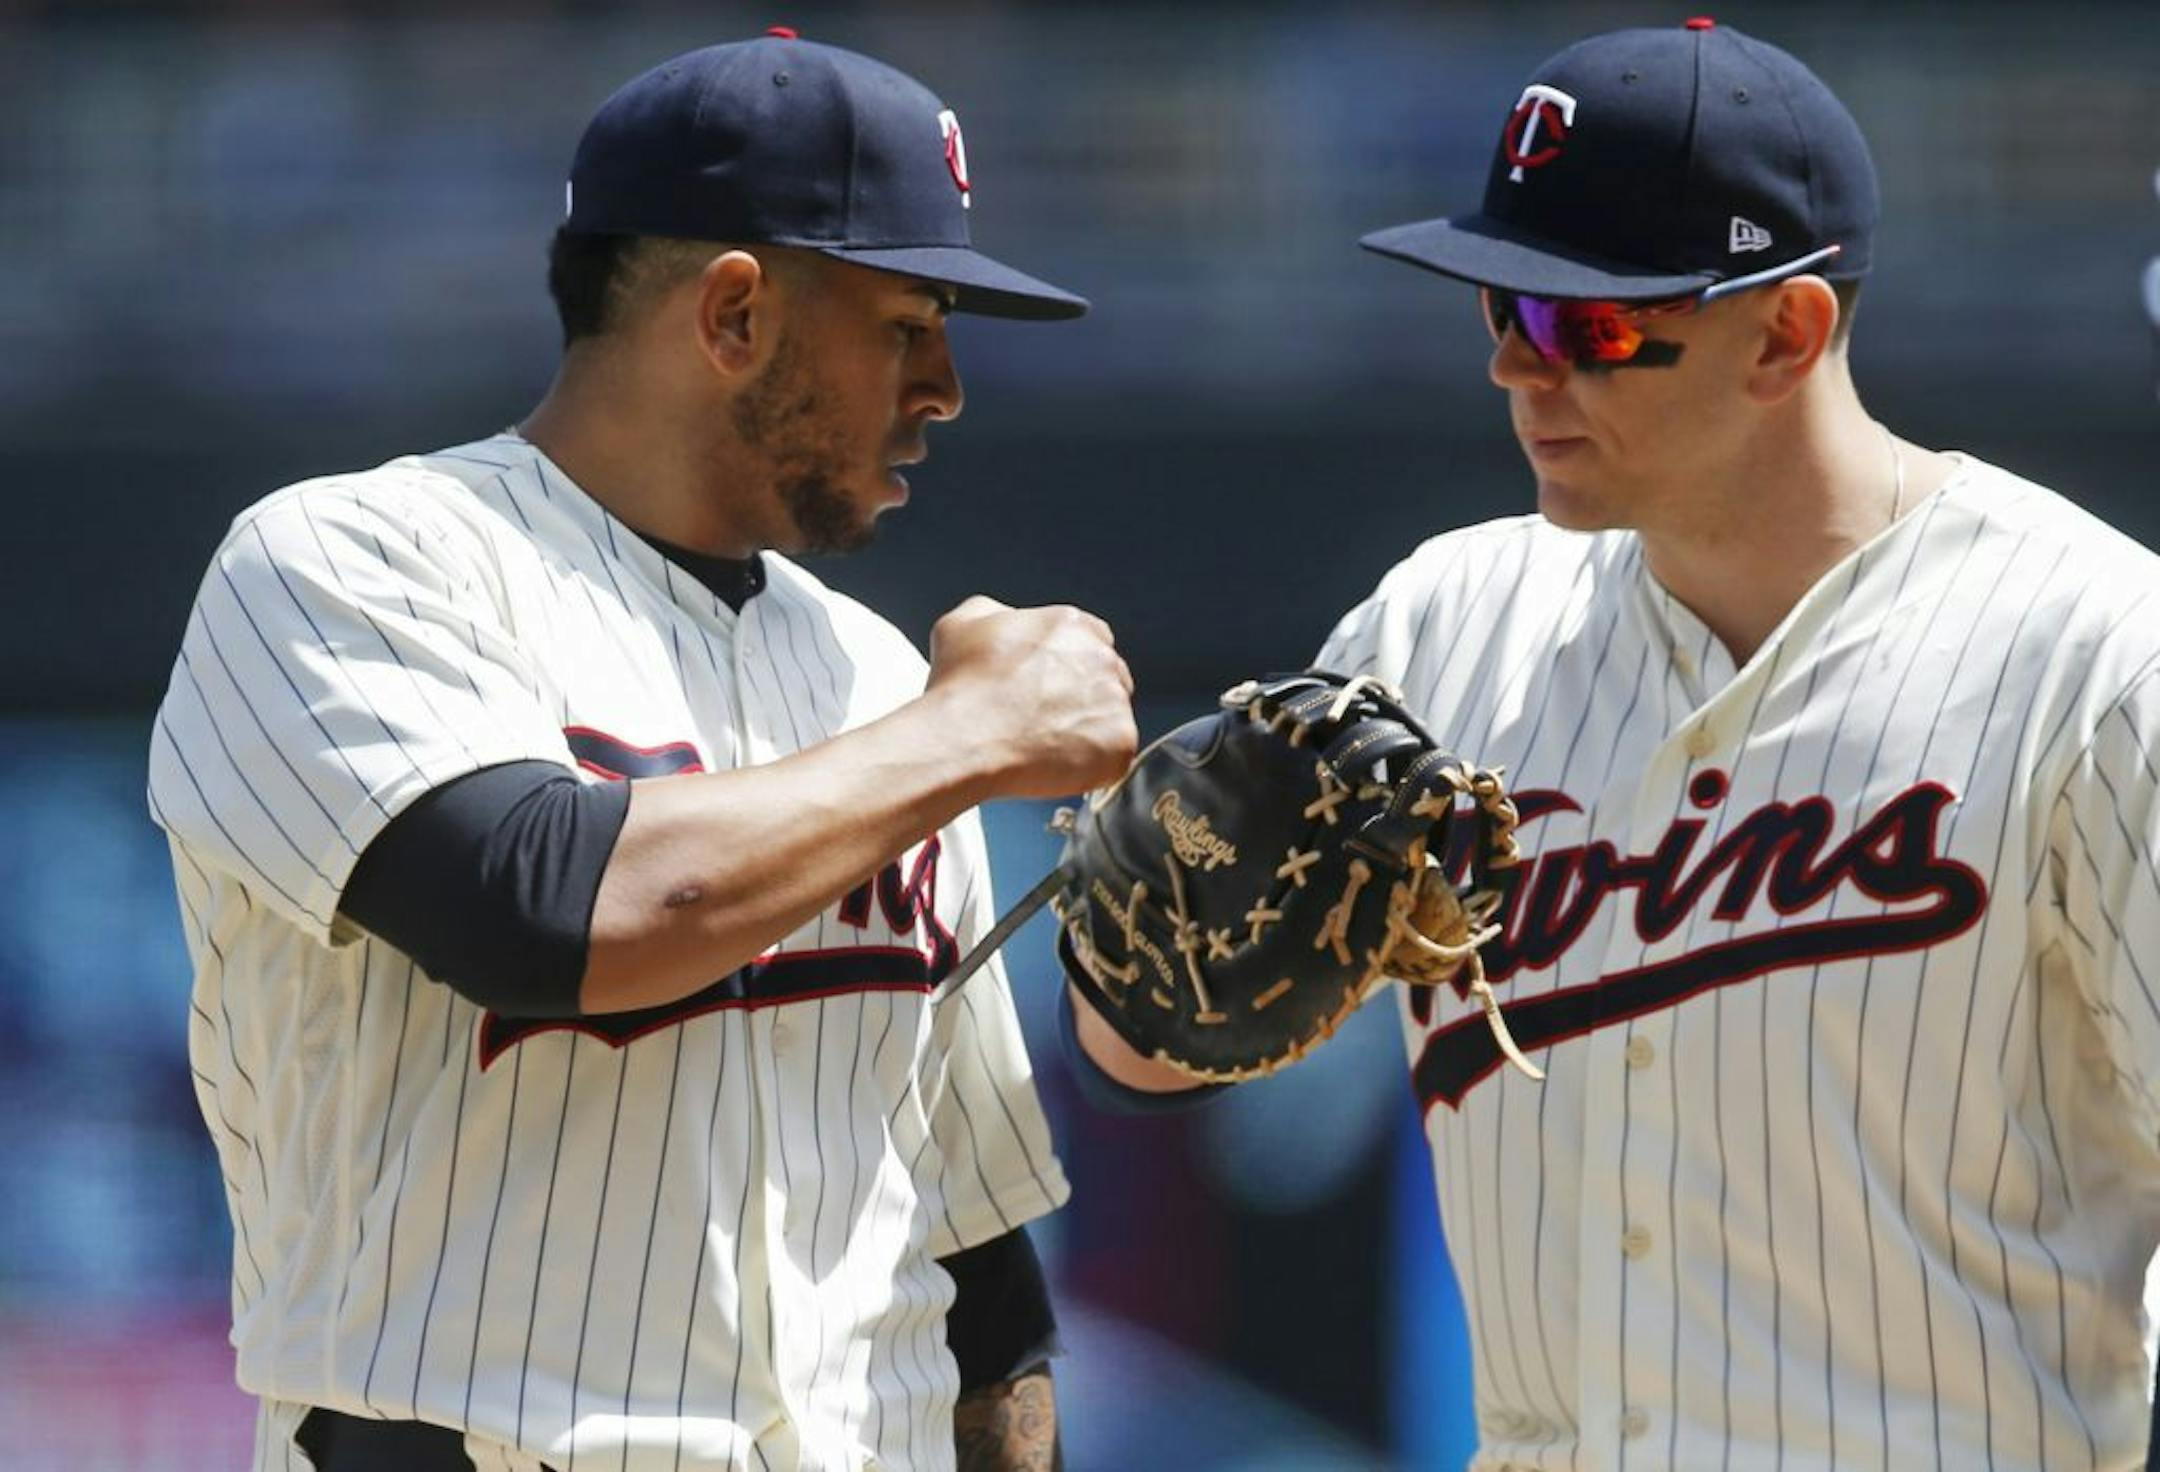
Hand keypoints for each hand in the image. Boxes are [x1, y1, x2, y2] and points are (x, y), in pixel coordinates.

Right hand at [928, 596, 1138, 799]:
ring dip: (1086, 732)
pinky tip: (1055, 765)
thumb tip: (1005, 621)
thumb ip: (996, 614)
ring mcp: (1115, 701)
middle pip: (1108, 679)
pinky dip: (1091, 766)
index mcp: (1071, 624)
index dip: (1070, 667)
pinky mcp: (1121, 743)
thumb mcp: (962, 624)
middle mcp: (1102, 657)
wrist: (965, 737)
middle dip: (1083, 699)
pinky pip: (1114, 757)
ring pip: (1110, 720)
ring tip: (1042, 747)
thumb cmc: (960, 685)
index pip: (1092, 641)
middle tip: (1046, 721)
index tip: (1050, 688)